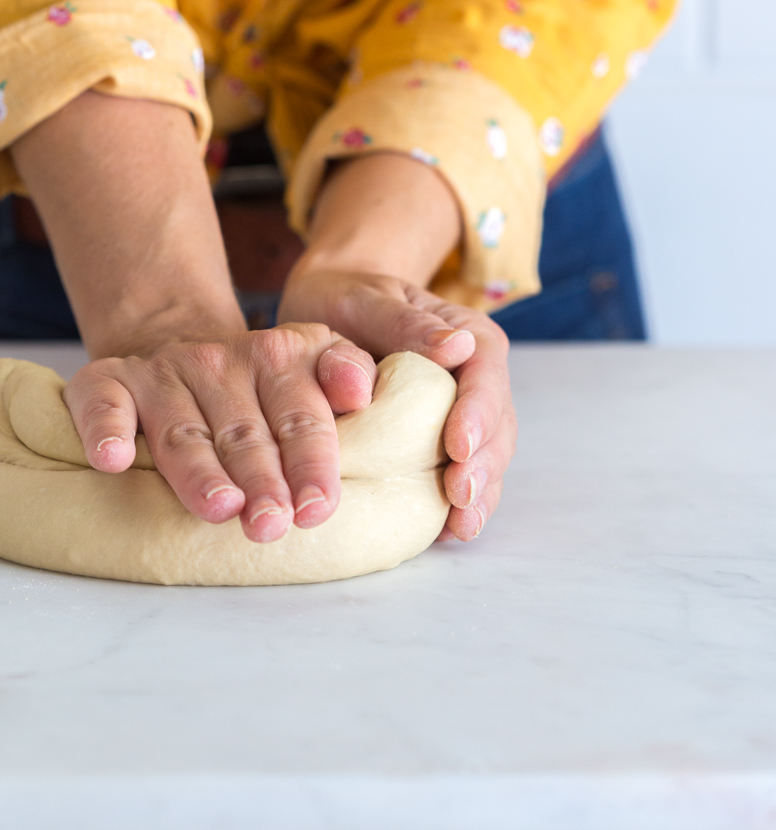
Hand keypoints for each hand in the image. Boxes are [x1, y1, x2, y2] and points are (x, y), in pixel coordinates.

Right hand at [64, 324, 377, 542]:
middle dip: (260, 480)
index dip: (311, 463)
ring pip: (181, 430)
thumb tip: (360, 392)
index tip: (317, 508)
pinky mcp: (109, 381)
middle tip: (270, 524)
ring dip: (199, 471)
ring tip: (218, 506)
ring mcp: (162, 372)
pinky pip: (103, 403)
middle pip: (243, 432)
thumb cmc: (262, 378)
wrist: (179, 339)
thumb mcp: (316, 358)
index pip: (301, 417)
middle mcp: (218, 361)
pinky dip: (105, 429)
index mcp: (278, 358)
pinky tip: (114, 459)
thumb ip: (348, 370)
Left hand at [278, 268, 515, 541]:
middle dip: (483, 464)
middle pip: (496, 425)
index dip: (477, 413)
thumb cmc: (349, 297)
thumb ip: (408, 323)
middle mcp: (476, 378)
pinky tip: (446, 532)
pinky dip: (458, 505)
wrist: (331, 308)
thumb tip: (456, 346)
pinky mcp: (441, 444)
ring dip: (480, 494)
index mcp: (469, 337)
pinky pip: (461, 475)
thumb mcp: (371, 298)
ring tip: (461, 525)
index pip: (485, 374)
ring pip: (487, 458)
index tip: (458, 446)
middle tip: (460, 496)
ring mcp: (463, 414)